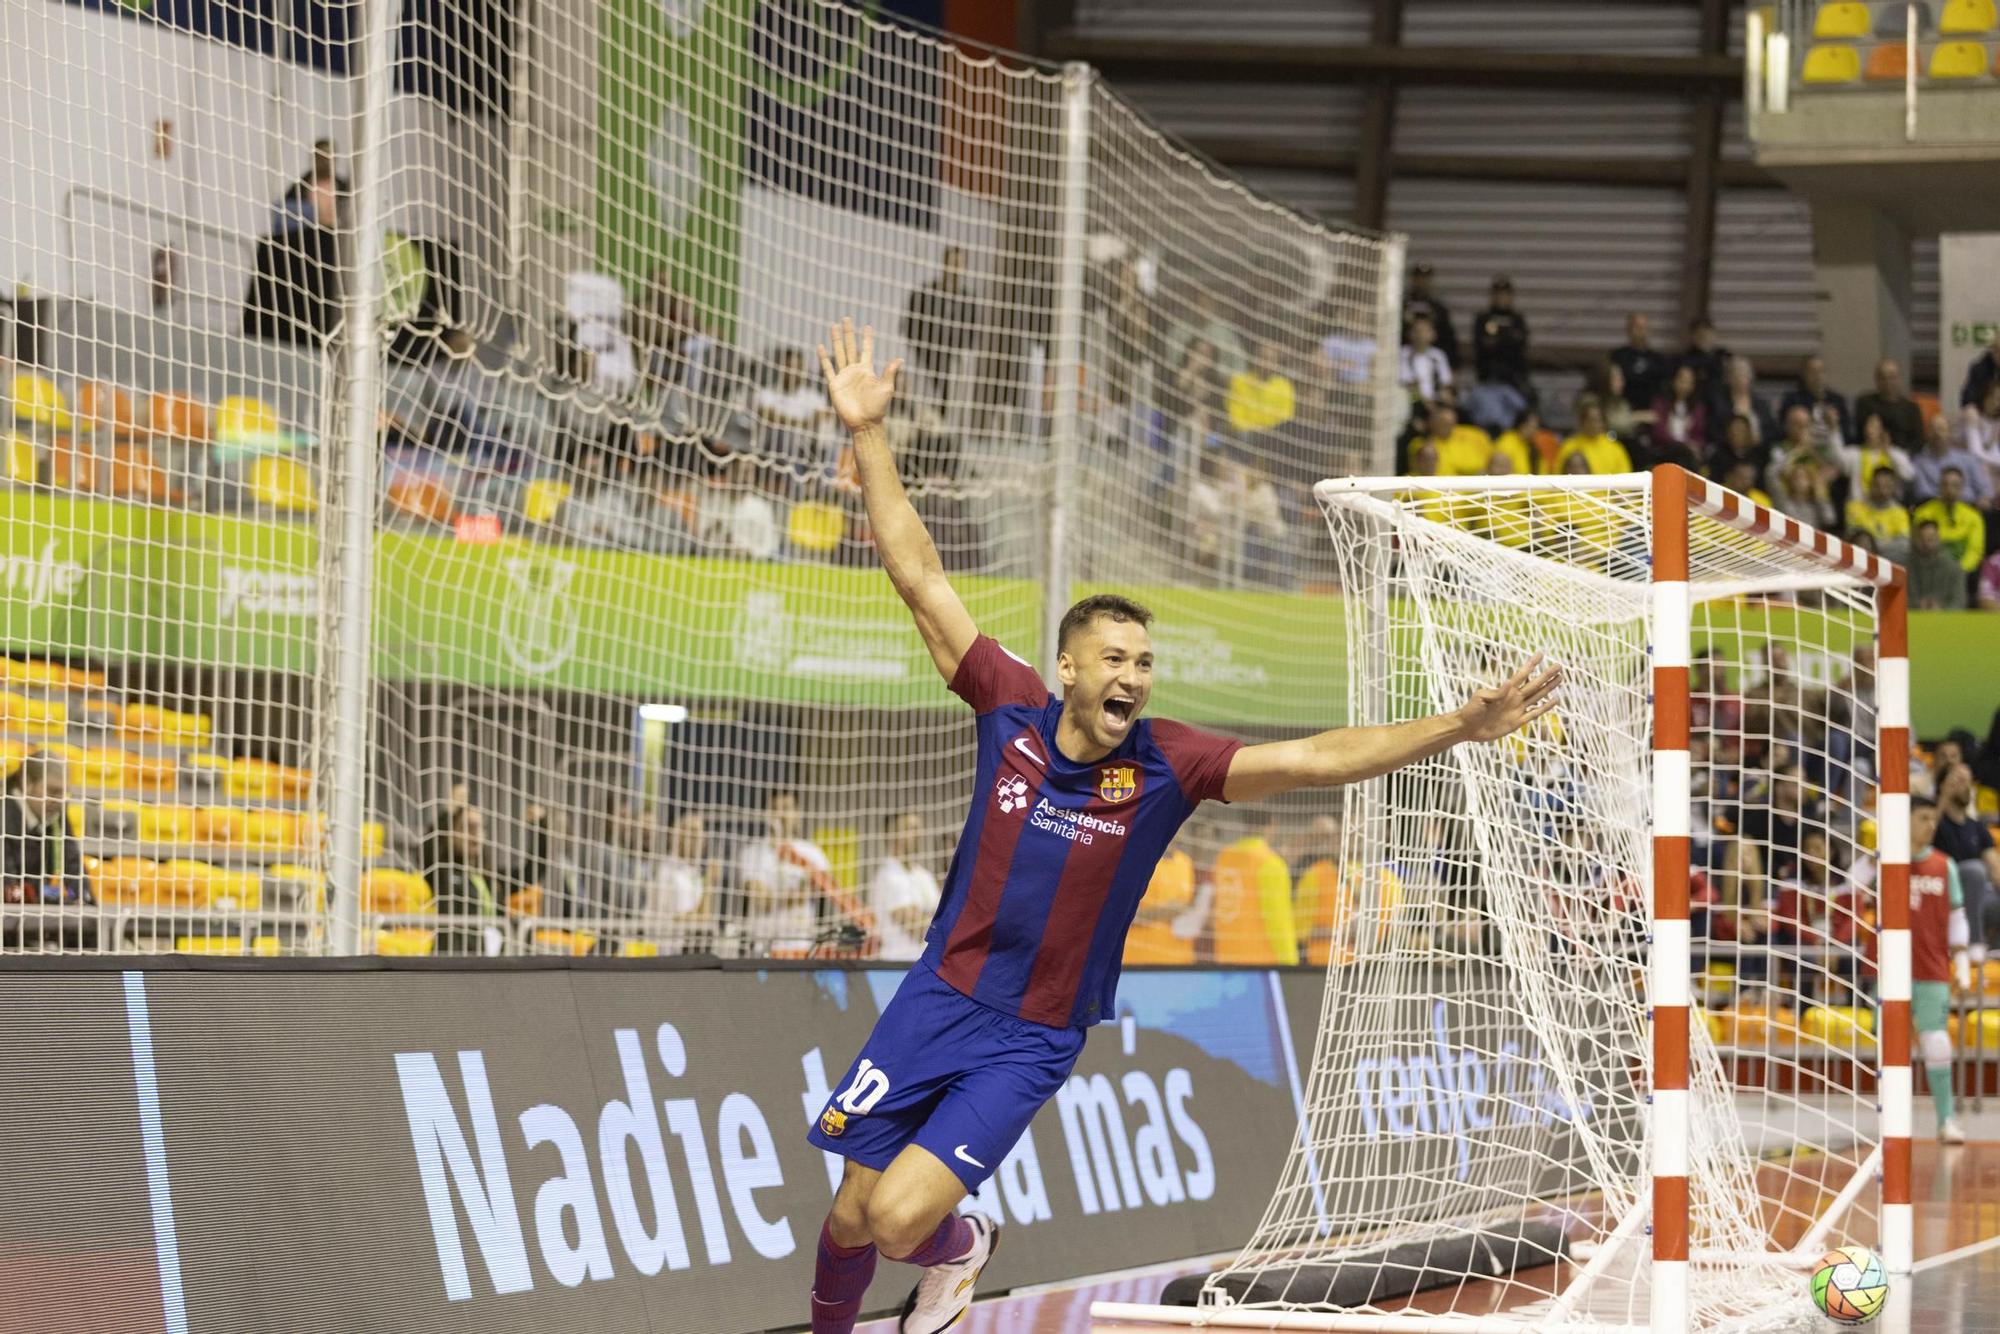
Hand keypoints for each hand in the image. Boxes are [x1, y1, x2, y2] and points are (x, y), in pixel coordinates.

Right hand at [818, 318, 902, 432]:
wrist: (864, 423)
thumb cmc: (878, 408)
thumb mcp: (886, 388)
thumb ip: (889, 372)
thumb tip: (900, 359)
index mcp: (867, 370)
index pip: (866, 349)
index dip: (866, 338)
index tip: (867, 326)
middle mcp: (855, 371)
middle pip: (850, 347)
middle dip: (848, 333)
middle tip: (846, 318)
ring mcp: (844, 376)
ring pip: (839, 353)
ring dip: (836, 340)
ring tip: (833, 326)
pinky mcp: (835, 384)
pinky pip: (828, 368)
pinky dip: (824, 358)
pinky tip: (821, 347)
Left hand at [1457, 653, 1562, 742]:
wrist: (1467, 728)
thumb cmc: (1471, 710)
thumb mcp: (1480, 698)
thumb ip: (1496, 693)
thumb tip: (1509, 683)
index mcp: (1506, 689)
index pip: (1522, 674)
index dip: (1531, 664)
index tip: (1541, 654)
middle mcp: (1514, 697)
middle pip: (1535, 684)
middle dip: (1546, 675)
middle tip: (1559, 666)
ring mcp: (1517, 709)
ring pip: (1538, 696)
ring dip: (1549, 687)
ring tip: (1560, 678)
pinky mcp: (1517, 722)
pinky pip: (1534, 714)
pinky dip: (1545, 708)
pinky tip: (1554, 701)